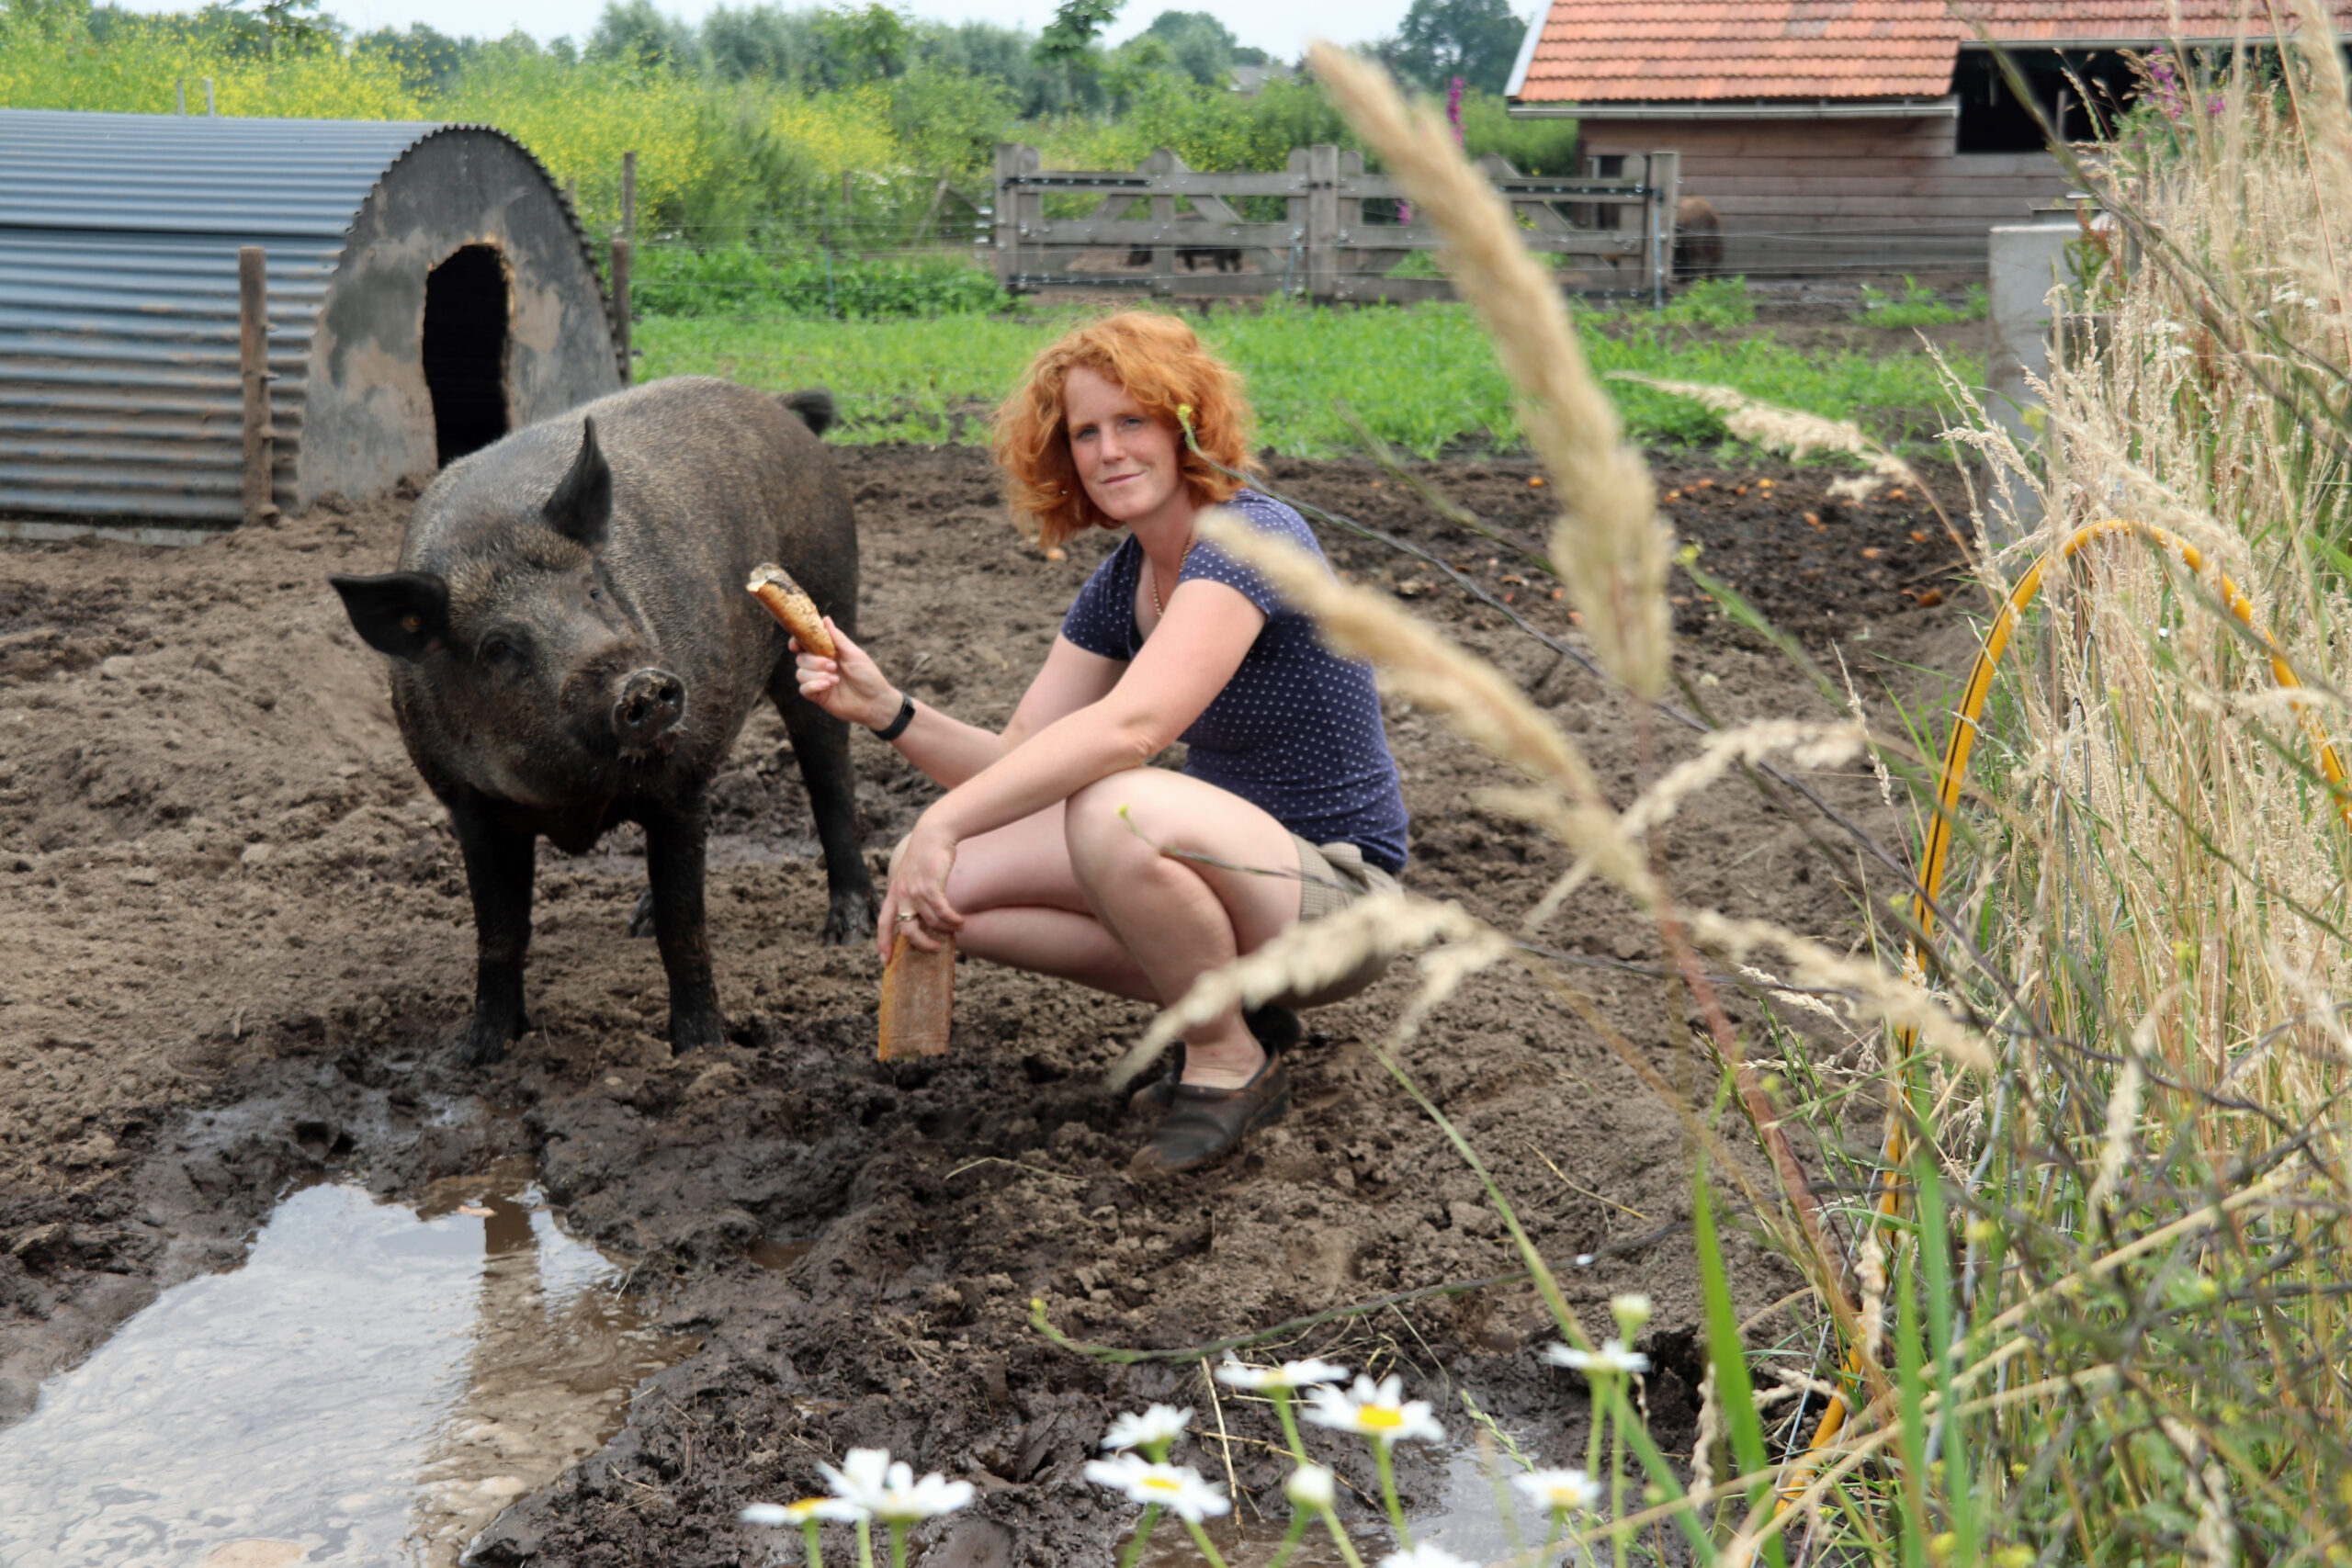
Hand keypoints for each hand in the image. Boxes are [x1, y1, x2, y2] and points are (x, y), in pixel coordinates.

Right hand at [793, 618, 901, 730]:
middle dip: (814, 661)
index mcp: (828, 653)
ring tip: (835, 679)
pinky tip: (827, 685)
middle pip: (801, 658)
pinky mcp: (818, 696)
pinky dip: (813, 685)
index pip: (805, 644)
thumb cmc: (868, 675)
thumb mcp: (853, 654)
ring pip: (800, 673)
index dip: (797, 642)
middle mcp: (820, 666)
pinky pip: (804, 689)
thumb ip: (837, 638)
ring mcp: (818, 681)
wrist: (875, 701)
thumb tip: (825, 619)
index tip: (798, 643)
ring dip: (816, 674)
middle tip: (832, 665)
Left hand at [875, 812, 961, 961]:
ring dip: (947, 928)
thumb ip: (913, 895)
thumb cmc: (926, 857)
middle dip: (921, 944)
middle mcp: (901, 894)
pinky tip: (961, 922)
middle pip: (907, 930)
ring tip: (959, 927)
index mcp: (894, 893)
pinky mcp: (930, 886)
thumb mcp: (912, 876)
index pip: (884, 923)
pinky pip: (943, 912)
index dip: (883, 943)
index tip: (885, 961)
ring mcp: (915, 891)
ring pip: (931, 921)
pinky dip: (953, 920)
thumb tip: (926, 919)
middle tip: (934, 949)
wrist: (933, 835)